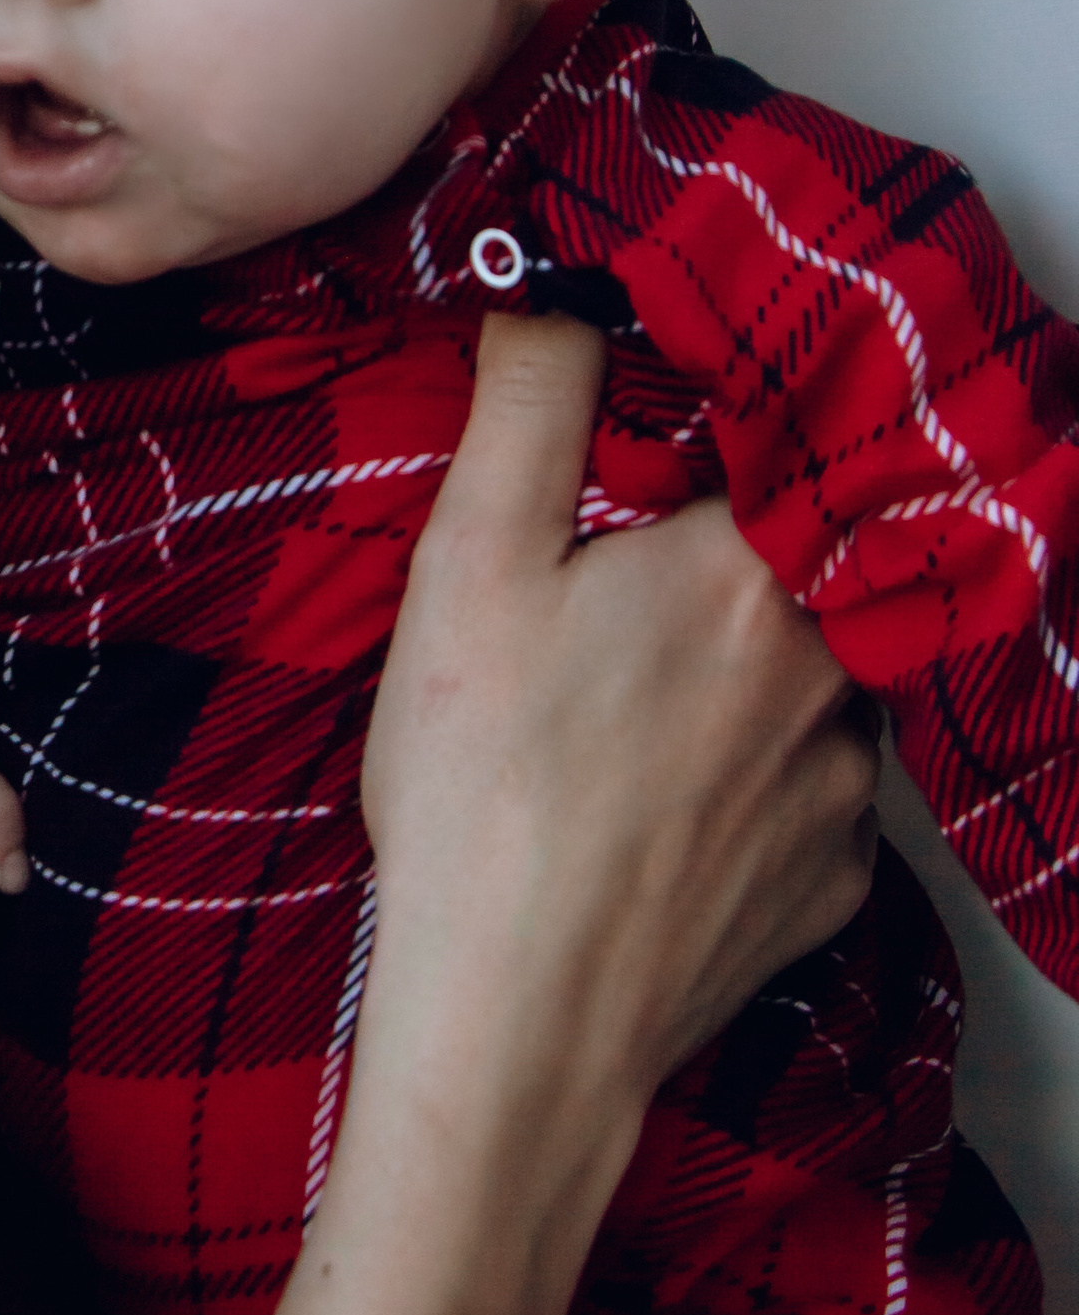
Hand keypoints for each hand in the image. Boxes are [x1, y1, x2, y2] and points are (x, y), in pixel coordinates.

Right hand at [352, 309, 878, 1184]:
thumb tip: (557, 289)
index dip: (724, 444)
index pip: (782, 449)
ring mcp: (846, 785)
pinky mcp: (834, 881)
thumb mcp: (469, 569)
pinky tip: (658, 806)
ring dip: (746, 680)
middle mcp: (833, 668)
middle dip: (726, 566)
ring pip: (815, 682)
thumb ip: (528, 408)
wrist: (516, 1026)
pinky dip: (750, 788)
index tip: (664, 459)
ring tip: (629, 713)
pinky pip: (809, 796)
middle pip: (803, 567)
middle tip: (620, 599)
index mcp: (749, 569)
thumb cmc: (481, 796)